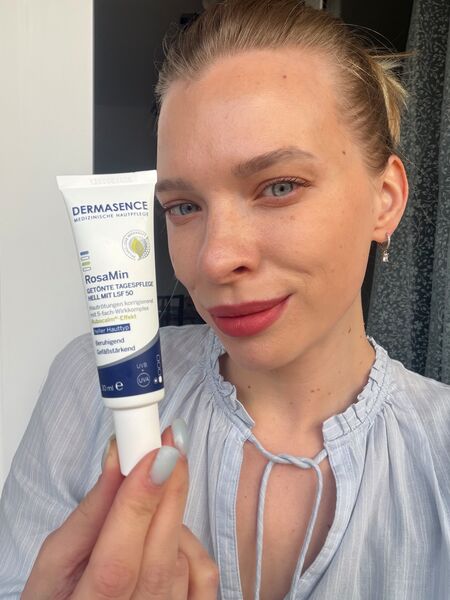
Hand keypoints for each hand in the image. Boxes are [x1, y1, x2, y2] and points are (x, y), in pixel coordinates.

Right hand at [22, 425, 218, 598]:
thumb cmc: (60, 596)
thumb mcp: (55, 560)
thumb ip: (89, 511)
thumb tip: (118, 457)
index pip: (116, 565)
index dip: (138, 507)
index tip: (154, 456)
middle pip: (159, 559)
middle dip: (169, 491)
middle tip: (169, 443)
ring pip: (182, 559)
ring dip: (169, 519)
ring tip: (145, 509)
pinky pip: (205, 572)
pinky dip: (189, 544)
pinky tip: (165, 536)